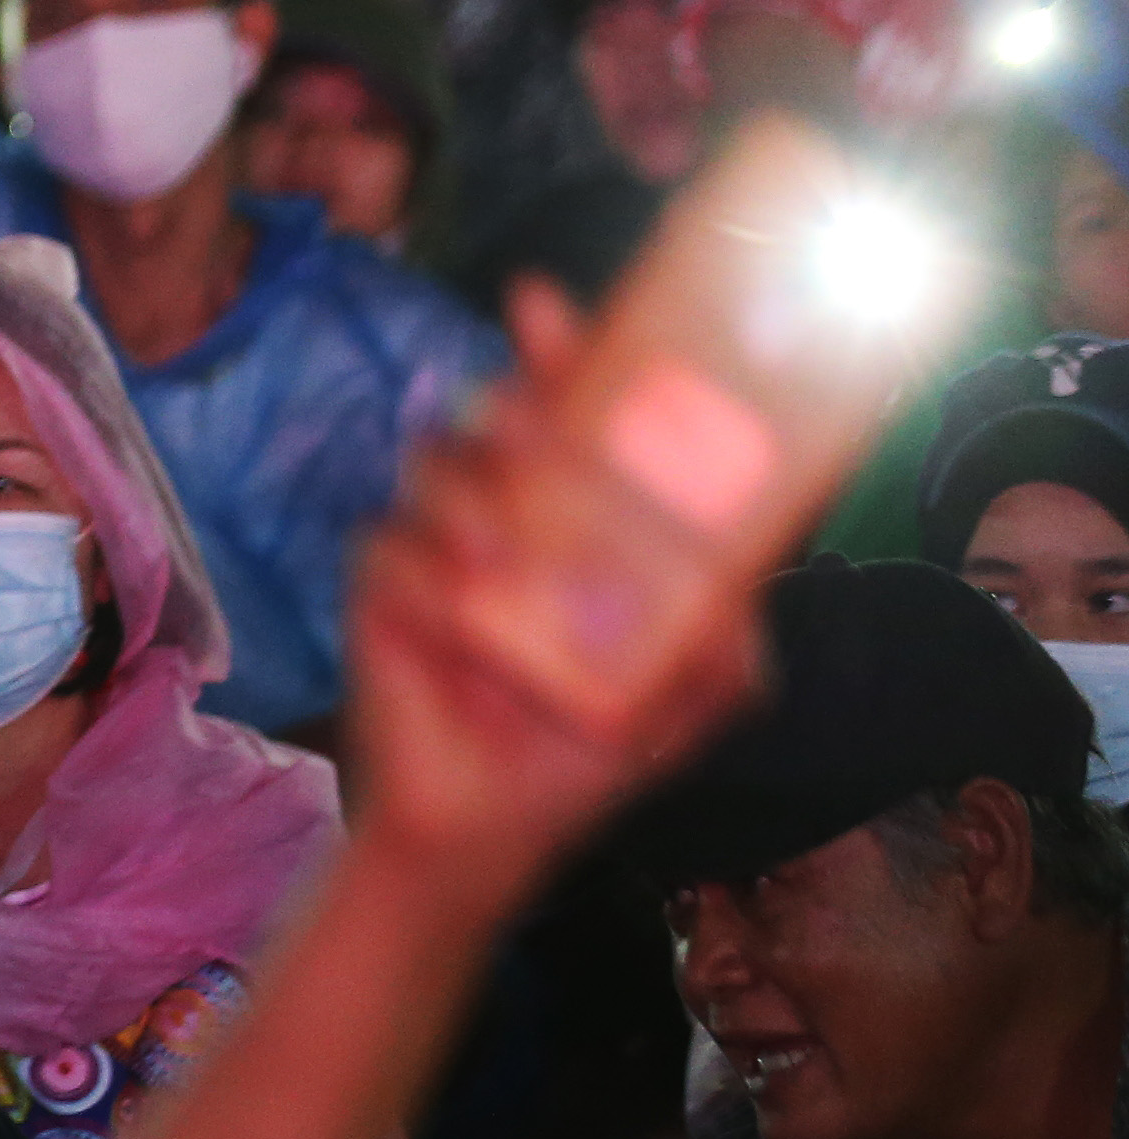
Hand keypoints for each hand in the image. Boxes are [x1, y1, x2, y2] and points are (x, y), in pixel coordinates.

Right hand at [340, 285, 764, 891]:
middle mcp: (513, 514)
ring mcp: (442, 548)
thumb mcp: (697, 692)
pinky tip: (453, 608)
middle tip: (528, 430)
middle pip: (497, 414)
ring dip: (466, 492)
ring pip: (435, 464)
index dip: (563, 352)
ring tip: (495, 548)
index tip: (548, 311)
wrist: (489, 827)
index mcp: (587, 519)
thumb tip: (754, 570)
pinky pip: (385, 544)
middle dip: (509, 403)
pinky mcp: (384, 592)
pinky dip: (420, 567)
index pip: (575, 410)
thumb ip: (732, 631)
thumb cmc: (588, 751)